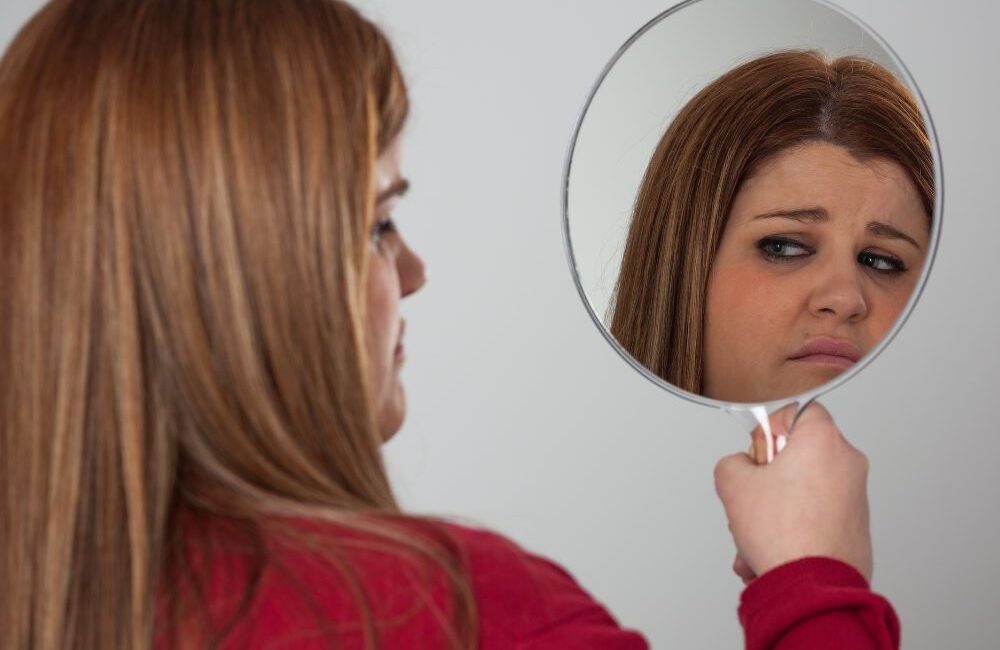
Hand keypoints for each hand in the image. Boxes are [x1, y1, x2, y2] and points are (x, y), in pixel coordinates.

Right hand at [714, 402, 872, 581]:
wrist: (812, 588)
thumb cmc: (783, 535)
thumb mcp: (733, 484)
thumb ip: (732, 462)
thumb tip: (741, 468)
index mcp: (823, 441)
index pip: (797, 410)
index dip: (770, 428)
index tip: (758, 452)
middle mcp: (848, 464)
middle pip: (797, 455)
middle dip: (767, 478)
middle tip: (753, 496)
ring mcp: (855, 498)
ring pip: (802, 490)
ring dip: (773, 510)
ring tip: (755, 536)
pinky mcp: (855, 527)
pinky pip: (814, 515)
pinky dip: (792, 528)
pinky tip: (769, 552)